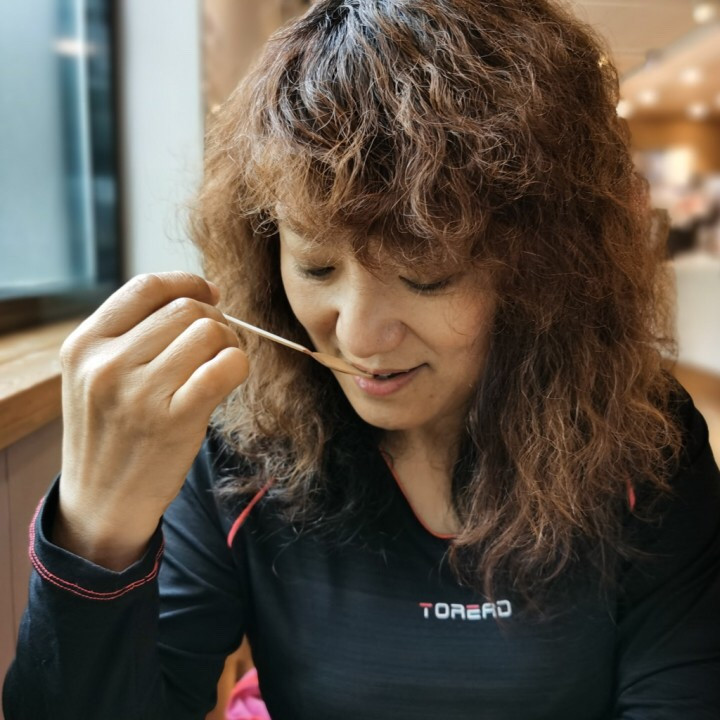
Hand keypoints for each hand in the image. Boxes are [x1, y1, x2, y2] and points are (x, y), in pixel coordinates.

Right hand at [54, 272, 248, 569]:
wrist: (102, 499)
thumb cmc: (111, 431)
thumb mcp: (96, 376)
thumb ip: (132, 334)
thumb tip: (201, 294)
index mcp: (85, 345)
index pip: (147, 287)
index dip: (188, 283)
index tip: (210, 294)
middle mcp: (107, 364)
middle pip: (186, 308)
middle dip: (214, 318)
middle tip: (217, 344)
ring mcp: (139, 393)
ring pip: (209, 331)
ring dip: (229, 342)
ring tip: (220, 364)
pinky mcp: (174, 420)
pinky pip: (225, 366)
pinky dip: (238, 364)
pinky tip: (229, 378)